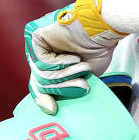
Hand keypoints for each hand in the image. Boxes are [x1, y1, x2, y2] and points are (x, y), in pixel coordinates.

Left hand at [25, 0, 125, 114]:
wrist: (102, 30)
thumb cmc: (96, 49)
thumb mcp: (81, 77)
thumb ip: (68, 88)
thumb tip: (54, 108)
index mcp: (51, 64)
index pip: (39, 85)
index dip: (44, 99)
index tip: (53, 109)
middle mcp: (42, 55)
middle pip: (39, 82)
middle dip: (61, 88)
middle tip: (81, 86)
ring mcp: (37, 46)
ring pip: (41, 74)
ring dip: (66, 75)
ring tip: (83, 68)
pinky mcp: (36, 38)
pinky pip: (42, 61)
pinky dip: (60, 63)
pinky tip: (74, 57)